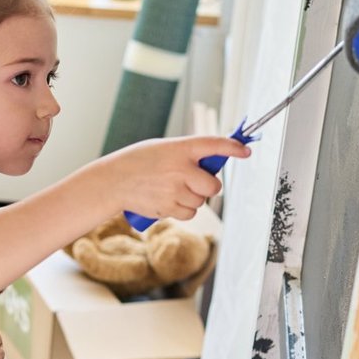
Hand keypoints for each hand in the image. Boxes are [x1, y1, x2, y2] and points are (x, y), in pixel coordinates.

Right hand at [100, 135, 250, 221]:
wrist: (113, 181)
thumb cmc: (139, 162)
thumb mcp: (162, 149)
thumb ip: (186, 155)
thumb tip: (210, 168)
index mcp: (180, 148)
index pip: (214, 144)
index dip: (233, 147)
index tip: (245, 150)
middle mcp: (180, 169)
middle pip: (213, 185)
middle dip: (209, 186)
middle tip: (196, 182)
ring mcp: (175, 190)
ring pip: (200, 201)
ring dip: (192, 199)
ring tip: (172, 190)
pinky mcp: (168, 208)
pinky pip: (189, 213)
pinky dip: (183, 210)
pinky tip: (168, 201)